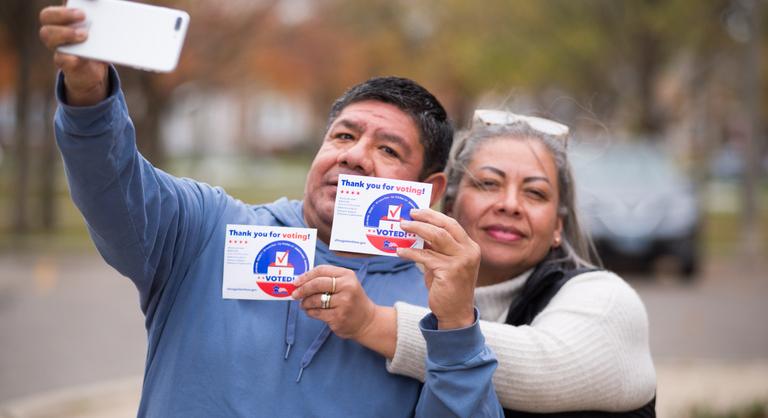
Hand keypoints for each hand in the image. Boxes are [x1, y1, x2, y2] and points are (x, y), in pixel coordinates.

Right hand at [39, 5, 107, 105]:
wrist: (94, 71)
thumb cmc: (98, 45)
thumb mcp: (105, 31)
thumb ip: (109, 19)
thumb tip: (126, 11)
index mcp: (69, 15)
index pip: (65, 2)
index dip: (69, 0)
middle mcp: (58, 27)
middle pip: (47, 15)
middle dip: (64, 13)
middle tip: (83, 16)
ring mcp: (58, 45)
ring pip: (47, 34)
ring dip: (65, 33)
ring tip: (84, 35)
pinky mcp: (64, 62)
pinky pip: (61, 58)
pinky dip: (71, 58)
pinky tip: (80, 57)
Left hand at [293, 265, 376, 339]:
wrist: (367, 320)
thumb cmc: (352, 299)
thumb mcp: (345, 283)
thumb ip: (327, 279)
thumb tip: (301, 281)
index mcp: (347, 275)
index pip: (321, 270)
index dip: (306, 275)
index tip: (296, 281)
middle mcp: (347, 287)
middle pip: (317, 284)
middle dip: (302, 289)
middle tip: (294, 294)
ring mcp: (343, 303)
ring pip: (315, 300)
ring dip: (305, 303)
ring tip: (304, 304)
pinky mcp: (338, 317)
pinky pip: (317, 313)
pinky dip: (310, 312)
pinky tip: (311, 311)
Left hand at [397, 208, 480, 329]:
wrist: (455, 314)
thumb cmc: (448, 288)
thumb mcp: (444, 263)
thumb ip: (436, 248)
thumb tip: (418, 231)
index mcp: (470, 247)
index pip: (451, 224)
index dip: (433, 215)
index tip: (417, 211)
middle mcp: (469, 251)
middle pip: (445, 226)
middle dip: (425, 218)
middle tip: (408, 215)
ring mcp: (461, 261)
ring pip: (437, 236)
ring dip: (417, 229)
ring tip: (402, 227)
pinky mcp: (449, 271)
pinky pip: (426, 256)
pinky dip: (411, 252)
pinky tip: (400, 251)